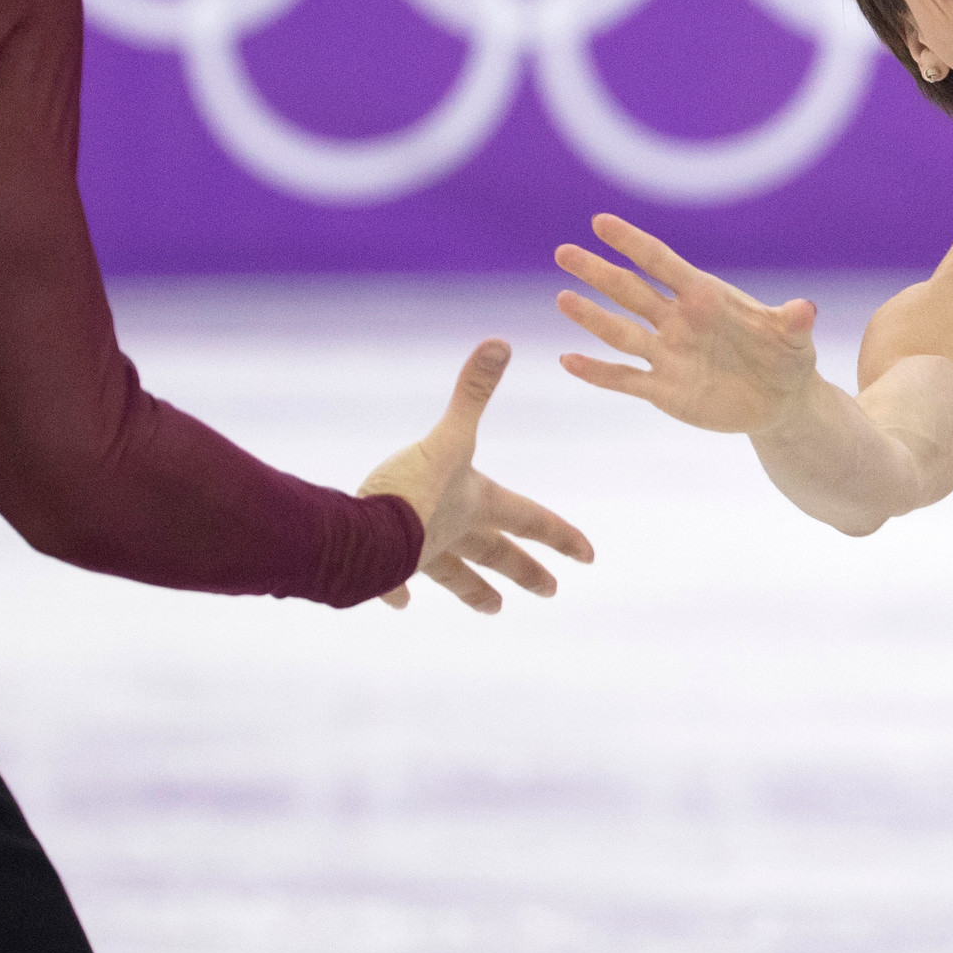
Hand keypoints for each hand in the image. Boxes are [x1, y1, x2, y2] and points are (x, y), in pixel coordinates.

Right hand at [357, 339, 595, 610]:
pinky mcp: (386, 565)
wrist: (362, 534)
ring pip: (457, 576)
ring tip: (494, 609)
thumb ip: (472, 392)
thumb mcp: (447, 436)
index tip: (590, 557)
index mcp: (478, 505)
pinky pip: (394, 581)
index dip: (562, 536)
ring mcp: (423, 554)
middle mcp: (457, 534)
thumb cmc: (410, 487)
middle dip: (527, 572)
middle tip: (552, 592)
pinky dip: (396, 590)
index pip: (532, 520)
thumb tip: (500, 343)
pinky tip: (400, 602)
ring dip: (476, 592)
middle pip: (499, 556)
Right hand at [557, 215, 823, 433]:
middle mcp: (678, 321)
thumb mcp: (794, 340)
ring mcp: (668, 354)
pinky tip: (568, 360)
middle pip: (630, 291)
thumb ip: (792, 323)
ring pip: (620, 332)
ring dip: (592, 317)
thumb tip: (805, 309)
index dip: (632, 243)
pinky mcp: (664, 390)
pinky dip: (597, 373)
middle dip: (598, 272)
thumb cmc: (787, 357)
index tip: (601, 222)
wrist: (780, 401)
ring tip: (563, 298)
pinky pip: (624, 379)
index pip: (661, 263)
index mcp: (705, 297)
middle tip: (564, 252)